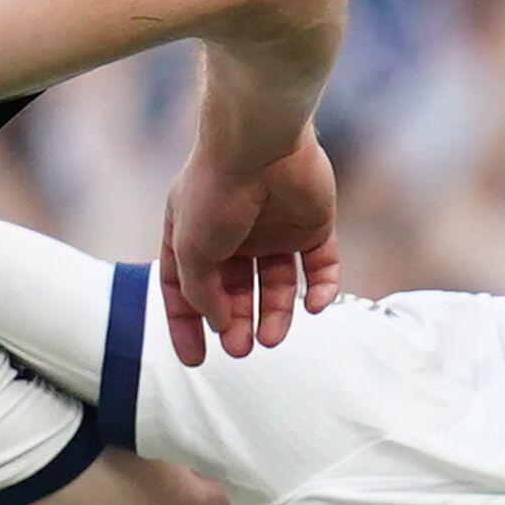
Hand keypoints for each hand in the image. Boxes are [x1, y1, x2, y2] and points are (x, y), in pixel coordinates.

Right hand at [159, 129, 340, 364]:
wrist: (262, 144)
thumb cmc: (216, 191)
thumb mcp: (192, 249)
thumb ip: (202, 292)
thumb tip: (221, 324)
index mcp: (193, 232)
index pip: (185, 287)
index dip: (187, 324)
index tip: (196, 360)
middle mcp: (234, 232)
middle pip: (235, 291)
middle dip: (237, 322)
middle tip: (241, 349)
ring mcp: (274, 229)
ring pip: (278, 284)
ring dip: (275, 314)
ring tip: (271, 339)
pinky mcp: (313, 225)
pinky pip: (320, 266)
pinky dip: (320, 289)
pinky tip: (313, 306)